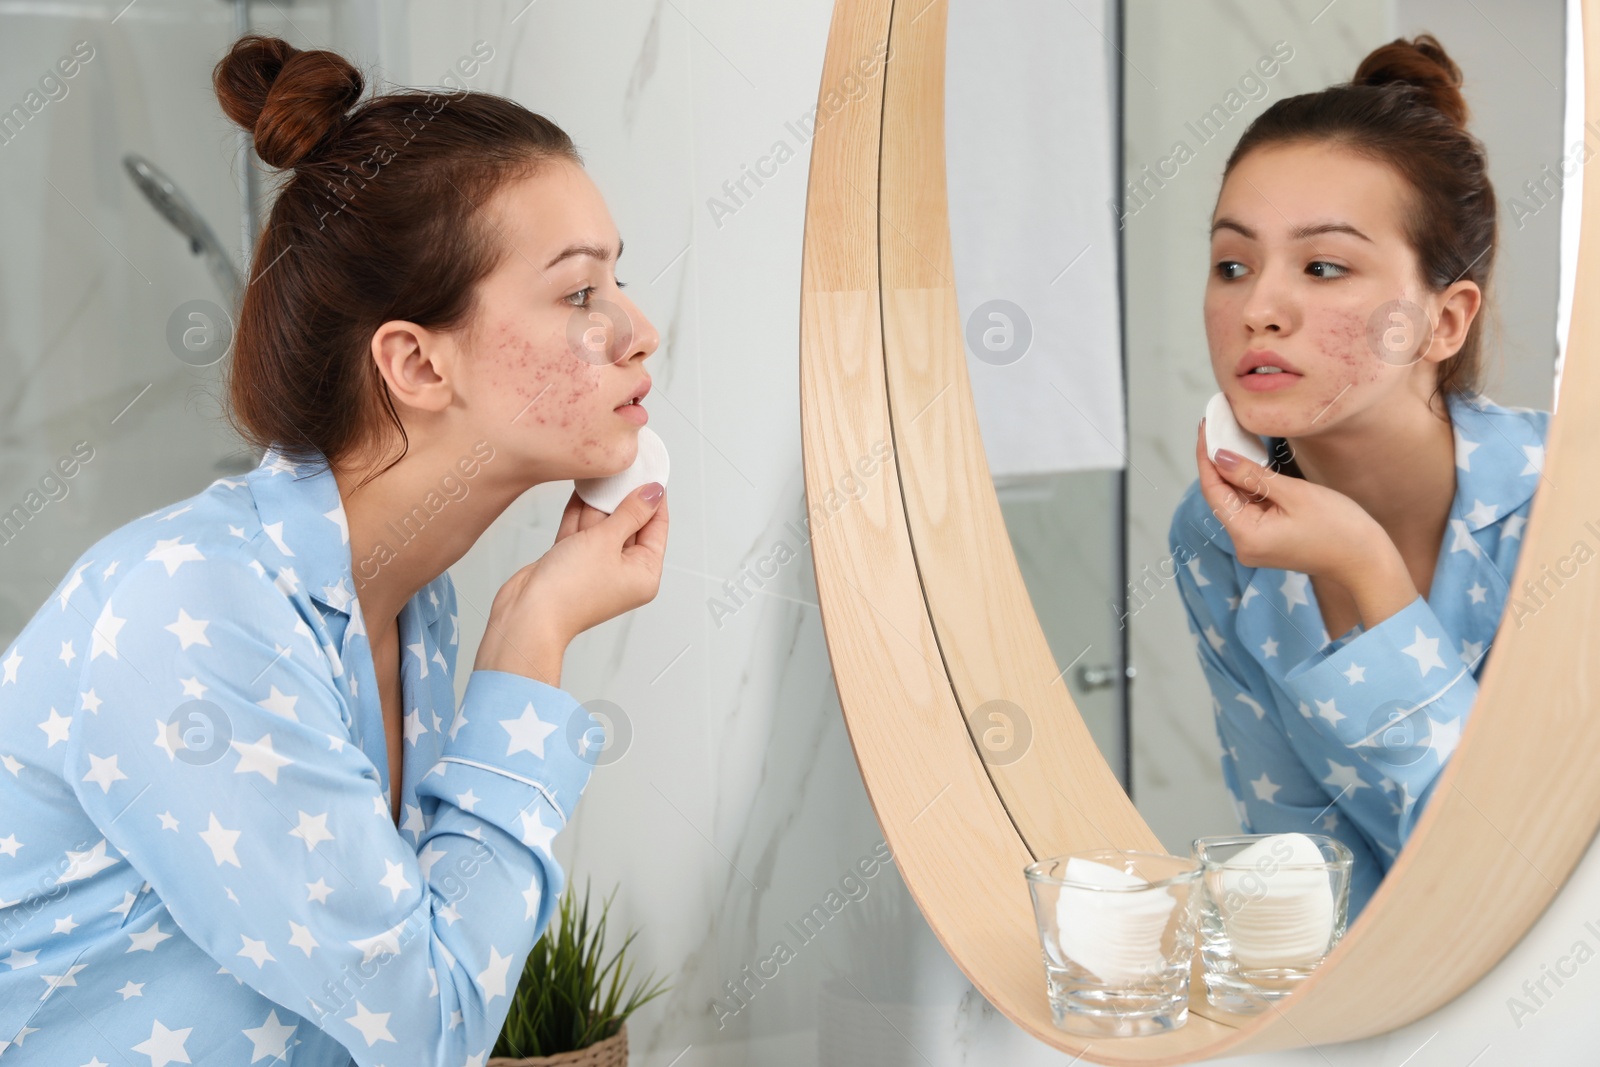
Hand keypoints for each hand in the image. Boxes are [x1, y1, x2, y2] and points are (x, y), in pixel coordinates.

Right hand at [474, 483, 668, 682]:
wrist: (527, 613)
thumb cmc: (570, 590)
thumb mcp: (607, 541)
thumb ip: (630, 513)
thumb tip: (653, 493)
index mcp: (644, 574)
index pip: (657, 528)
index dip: (654, 498)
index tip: (651, 471)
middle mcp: (622, 572)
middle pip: (629, 524)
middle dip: (622, 496)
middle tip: (623, 465)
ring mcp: (595, 567)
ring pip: (602, 526)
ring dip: (599, 502)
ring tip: (602, 470)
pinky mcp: (570, 562)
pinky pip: (580, 532)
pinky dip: (580, 512)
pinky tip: (582, 487)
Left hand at [1193, 423, 1402, 597]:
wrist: (1367, 561)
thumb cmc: (1339, 528)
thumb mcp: (1295, 493)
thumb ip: (1252, 475)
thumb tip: (1220, 456)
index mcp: (1246, 536)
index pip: (1213, 491)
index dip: (1206, 458)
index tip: (1204, 429)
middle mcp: (1244, 544)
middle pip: (1221, 497)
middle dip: (1218, 463)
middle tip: (1216, 427)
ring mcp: (1255, 544)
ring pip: (1236, 502)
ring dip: (1234, 473)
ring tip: (1230, 439)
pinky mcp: (1267, 540)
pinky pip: (1251, 509)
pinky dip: (1250, 487)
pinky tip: (1249, 464)